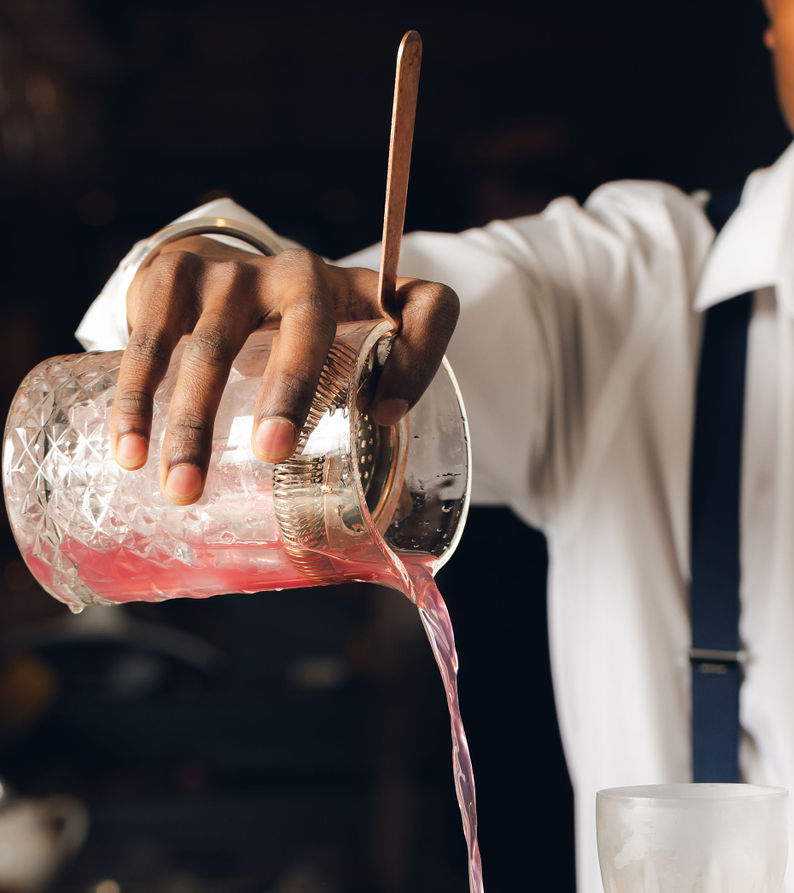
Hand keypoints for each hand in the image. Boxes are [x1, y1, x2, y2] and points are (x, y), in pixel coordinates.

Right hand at [113, 236, 459, 503]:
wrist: (217, 268)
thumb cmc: (302, 332)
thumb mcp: (352, 356)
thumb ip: (380, 403)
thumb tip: (382, 452)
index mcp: (361, 295)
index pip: (426, 308)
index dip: (422, 355)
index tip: (390, 414)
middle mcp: (299, 273)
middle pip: (306, 324)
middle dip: (289, 390)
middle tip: (273, 453)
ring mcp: (232, 273)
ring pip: (212, 345)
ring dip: (192, 421)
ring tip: (182, 487)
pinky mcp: (172, 276)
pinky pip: (150, 342)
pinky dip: (136, 400)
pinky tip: (129, 451)